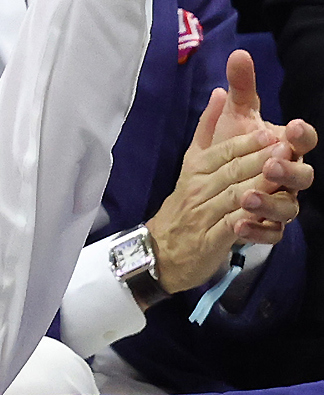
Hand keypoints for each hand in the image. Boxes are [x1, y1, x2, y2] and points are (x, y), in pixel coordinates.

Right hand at [145, 97, 293, 294]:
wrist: (160, 250)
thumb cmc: (184, 204)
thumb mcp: (192, 163)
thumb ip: (206, 128)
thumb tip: (219, 92)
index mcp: (196, 169)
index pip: (223, 151)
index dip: (248, 142)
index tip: (272, 132)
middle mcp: (198, 190)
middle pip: (232, 171)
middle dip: (259, 159)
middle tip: (286, 149)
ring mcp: (203, 216)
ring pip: (235, 196)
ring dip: (258, 186)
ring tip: (279, 178)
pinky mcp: (209, 241)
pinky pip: (231, 228)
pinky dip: (247, 222)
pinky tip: (263, 216)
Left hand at [208, 51, 316, 232]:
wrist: (206, 197)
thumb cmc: (228, 154)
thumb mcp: (231, 121)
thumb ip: (240, 90)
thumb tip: (238, 55)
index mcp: (285, 148)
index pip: (303, 140)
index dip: (302, 135)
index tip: (292, 126)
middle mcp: (288, 177)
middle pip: (303, 175)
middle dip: (289, 169)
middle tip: (271, 164)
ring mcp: (281, 203)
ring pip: (289, 206)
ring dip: (271, 201)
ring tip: (248, 198)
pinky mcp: (267, 228)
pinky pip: (271, 233)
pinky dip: (258, 230)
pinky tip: (240, 225)